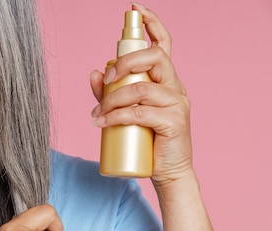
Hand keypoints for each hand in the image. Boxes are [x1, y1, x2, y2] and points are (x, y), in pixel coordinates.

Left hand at [90, 3, 192, 187]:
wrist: (167, 172)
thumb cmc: (147, 141)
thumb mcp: (125, 112)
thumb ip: (110, 92)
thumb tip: (95, 72)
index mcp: (166, 80)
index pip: (163, 45)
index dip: (152, 24)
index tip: (136, 10)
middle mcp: (175, 87)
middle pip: (155, 58)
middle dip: (126, 62)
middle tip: (107, 77)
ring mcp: (177, 104)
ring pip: (141, 88)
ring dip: (113, 98)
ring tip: (97, 114)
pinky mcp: (174, 122)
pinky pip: (141, 112)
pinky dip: (117, 116)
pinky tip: (102, 123)